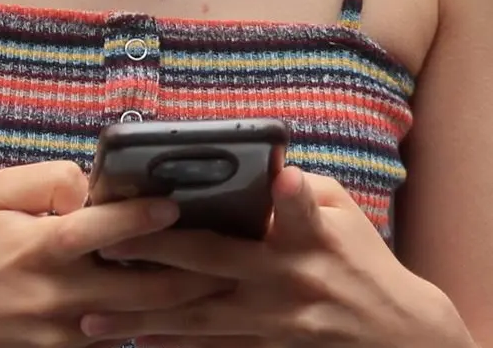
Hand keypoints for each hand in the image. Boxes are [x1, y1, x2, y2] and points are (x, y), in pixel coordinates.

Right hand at [0, 161, 229, 347]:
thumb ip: (46, 180)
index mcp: (42, 247)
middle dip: (188, 274)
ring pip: (136, 321)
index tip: (175, 207)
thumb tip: (89, 186)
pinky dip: (146, 329)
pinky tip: (176, 316)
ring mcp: (64, 332)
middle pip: (139, 288)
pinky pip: (115, 343)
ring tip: (218, 287)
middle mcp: (59, 293)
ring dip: (179, 306)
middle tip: (227, 258)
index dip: (140, 218)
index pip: (101, 231)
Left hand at [77, 167, 473, 346]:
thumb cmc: (365, 262)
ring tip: (94, 319)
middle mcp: (289, 281)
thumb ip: (300, 191)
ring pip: (200, 320)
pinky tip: (138, 345)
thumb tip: (259, 164)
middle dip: (157, 257)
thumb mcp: (345, 215)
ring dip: (145, 320)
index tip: (281, 177)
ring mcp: (275, 322)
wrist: (398, 336)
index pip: (302, 209)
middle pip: (216, 266)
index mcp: (312, 239)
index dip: (292, 195)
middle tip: (105, 249)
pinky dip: (176, 347)